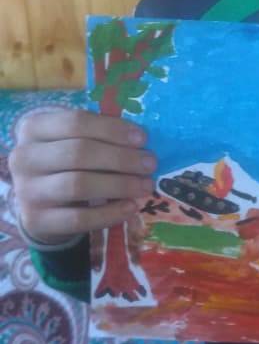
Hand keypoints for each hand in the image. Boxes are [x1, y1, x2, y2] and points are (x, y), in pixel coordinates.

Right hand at [8, 109, 156, 243]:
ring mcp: (27, 191)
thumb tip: (142, 141)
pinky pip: (79, 218)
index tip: (143, 139)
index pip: (76, 122)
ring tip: (145, 185)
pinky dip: (110, 213)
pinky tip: (131, 207)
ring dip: (120, 185)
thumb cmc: (65, 163)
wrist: (39, 203)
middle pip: (79, 153)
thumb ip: (100, 136)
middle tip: (150, 163)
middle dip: (122, 158)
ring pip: (78, 185)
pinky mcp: (36, 221)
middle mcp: (24, 157)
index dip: (113, 129)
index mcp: (33, 128)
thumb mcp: (72, 141)